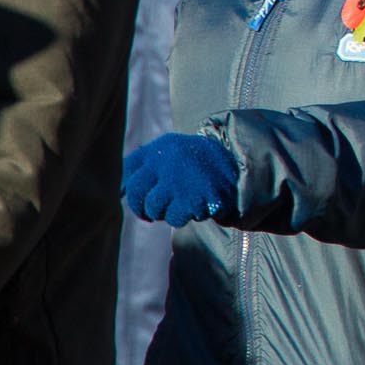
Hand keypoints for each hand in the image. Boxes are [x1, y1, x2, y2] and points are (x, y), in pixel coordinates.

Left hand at [122, 132, 237, 226]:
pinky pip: (173, 217)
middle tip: (153, 212)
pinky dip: (183, 216)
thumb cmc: (204, 164)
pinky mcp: (191, 198)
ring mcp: (179, 179)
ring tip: (181, 204)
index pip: (131, 167)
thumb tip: (121, 190)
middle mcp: (167, 160)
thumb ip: (150, 164)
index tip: (136, 195)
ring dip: (165, 212)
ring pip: (153, 207)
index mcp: (162, 147)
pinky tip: (195, 207)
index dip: (129, 185)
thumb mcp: (177, 153)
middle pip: (137, 192)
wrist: (244, 168)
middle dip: (143, 206)